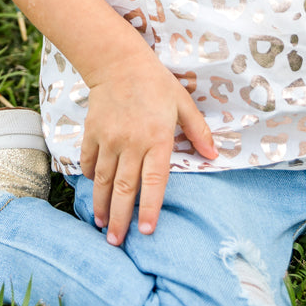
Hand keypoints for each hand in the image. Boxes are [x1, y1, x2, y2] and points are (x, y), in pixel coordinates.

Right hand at [79, 53, 216, 246]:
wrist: (118, 62)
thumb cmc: (155, 83)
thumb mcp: (183, 103)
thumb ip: (199, 132)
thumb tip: (216, 156)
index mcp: (157, 138)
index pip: (154, 182)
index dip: (150, 208)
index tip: (146, 232)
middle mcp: (132, 142)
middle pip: (125, 189)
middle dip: (120, 219)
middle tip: (116, 242)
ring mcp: (109, 139)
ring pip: (104, 181)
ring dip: (102, 205)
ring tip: (102, 225)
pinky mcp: (92, 133)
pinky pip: (90, 162)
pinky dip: (92, 179)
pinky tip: (95, 192)